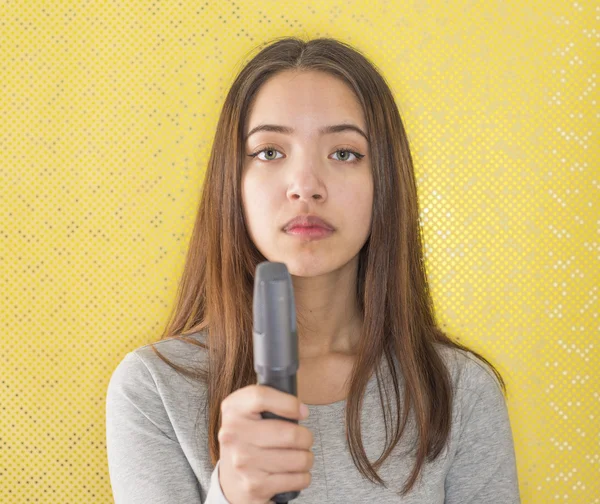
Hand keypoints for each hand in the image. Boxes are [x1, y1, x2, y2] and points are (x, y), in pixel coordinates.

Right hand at [218, 384, 312, 503]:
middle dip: (307, 437)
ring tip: (300, 456)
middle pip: (289, 433)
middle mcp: (233, 434)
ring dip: (307, 459)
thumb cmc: (249, 438)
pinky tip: (295, 473)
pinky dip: (303, 477)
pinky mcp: (255, 485)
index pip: (261, 397)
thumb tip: (302, 411)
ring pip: (299, 459)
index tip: (302, 412)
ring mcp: (243, 461)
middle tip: (305, 439)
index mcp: (233, 409)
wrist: (230, 480)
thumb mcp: (249, 411)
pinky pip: (297, 479)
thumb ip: (269, 400)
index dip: (289, 403)